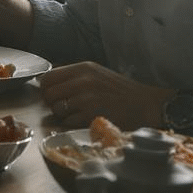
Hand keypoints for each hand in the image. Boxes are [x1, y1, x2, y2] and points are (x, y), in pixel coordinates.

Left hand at [39, 62, 166, 130]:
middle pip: (48, 94)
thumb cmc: (119, 91)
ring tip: (78, 113)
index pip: (47, 77)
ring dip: (63, 114)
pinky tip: (86, 120)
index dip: (46, 88)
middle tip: (64, 107)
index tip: (53, 95)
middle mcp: (82, 81)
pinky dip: (73, 123)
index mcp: (82, 68)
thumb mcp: (96, 74)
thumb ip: (73, 76)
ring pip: (56, 109)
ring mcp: (86, 99)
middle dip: (52, 103)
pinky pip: (68, 122)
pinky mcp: (91, 115)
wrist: (146, 104)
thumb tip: (45, 83)